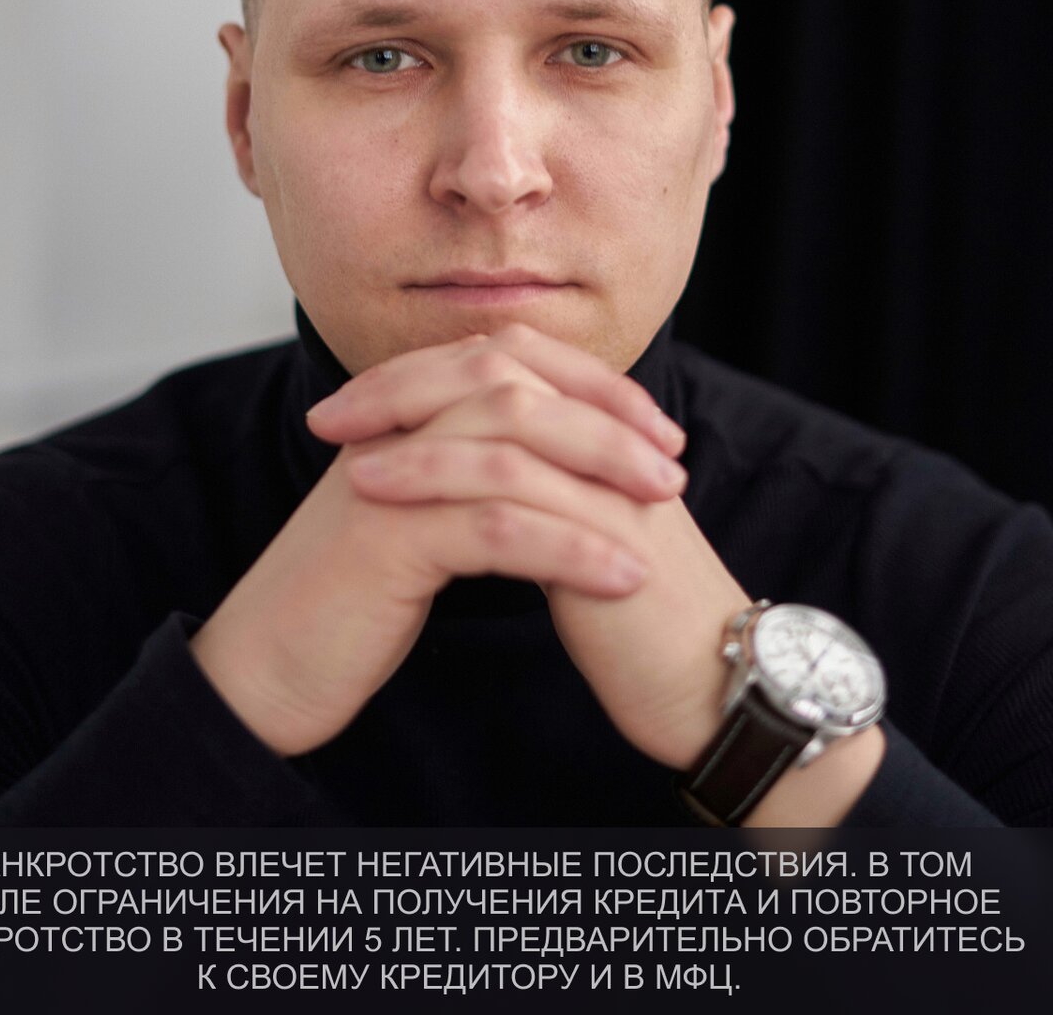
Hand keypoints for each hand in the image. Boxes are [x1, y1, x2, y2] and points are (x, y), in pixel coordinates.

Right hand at [189, 328, 685, 756]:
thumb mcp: (420, 519)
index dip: (590, 384)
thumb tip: (560, 458)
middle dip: (607, 420)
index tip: (656, 427)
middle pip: (517, 386)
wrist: (266, 668)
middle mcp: (395, 429)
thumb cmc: (350, 600)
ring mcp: (388, 476)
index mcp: (406, 416)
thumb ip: (471, 475)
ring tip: (663, 511)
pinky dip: (570, 547)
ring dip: (600, 475)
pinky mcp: (387, 538)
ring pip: (513, 446)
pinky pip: (497, 529)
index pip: (510, 359)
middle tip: (673, 465)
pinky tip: (621, 576)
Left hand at [333, 323, 884, 822]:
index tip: (359, 399)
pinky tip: (373, 488)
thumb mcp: (587, 538)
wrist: (718, 688)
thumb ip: (549, 493)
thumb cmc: (643, 624)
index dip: (430, 372)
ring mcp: (610, 477)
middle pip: (499, 367)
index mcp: (605, 433)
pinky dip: (429, 475)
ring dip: (406, 421)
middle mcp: (610, 439)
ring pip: (498, 415)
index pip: (509, 364)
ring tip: (337, 443)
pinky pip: (504, 480)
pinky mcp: (602, 528)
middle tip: (334, 409)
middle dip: (407, 380)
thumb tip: (479, 472)